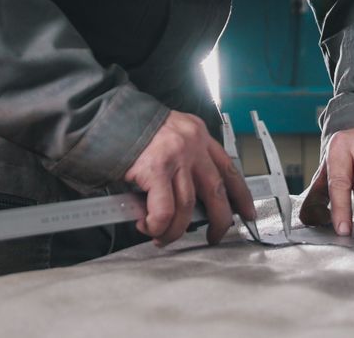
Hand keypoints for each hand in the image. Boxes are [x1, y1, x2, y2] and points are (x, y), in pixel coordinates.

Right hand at [124, 110, 255, 245]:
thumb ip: (184, 160)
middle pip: (217, 191)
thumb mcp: (169, 134)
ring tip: (164, 236)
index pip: (229, 168)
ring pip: (188, 206)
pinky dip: (158, 225)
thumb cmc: (132, 128)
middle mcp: (192, 145)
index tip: (247, 211)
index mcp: (198, 135)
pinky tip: (149, 227)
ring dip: (177, 230)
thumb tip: (190, 199)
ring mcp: (176, 157)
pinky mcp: (155, 170)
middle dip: (219, 221)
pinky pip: (164, 210)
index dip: (241, 194)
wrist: (106, 116)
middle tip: (214, 236)